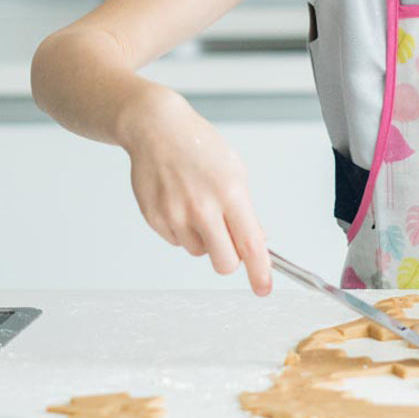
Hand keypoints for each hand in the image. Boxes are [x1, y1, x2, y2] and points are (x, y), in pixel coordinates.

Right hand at [119, 87, 271, 295]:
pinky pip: (178, 242)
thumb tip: (256, 241)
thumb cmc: (199, 146)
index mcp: (229, 193)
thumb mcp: (234, 171)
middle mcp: (202, 208)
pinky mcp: (155, 219)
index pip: (250, 244)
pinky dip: (183, 230)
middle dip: (230, 258)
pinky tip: (180, 203)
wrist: (157, 129)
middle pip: (224, 263)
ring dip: (205, 239)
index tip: (263, 287)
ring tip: (199, 206)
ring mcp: (175, 216)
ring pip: (200, 252)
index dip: (259, 272)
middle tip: (229, 241)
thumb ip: (245, 210)